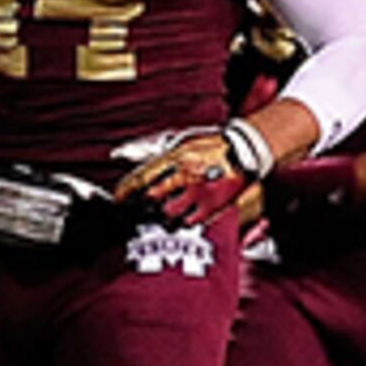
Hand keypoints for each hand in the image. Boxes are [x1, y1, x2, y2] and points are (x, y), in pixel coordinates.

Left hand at [110, 129, 241, 227]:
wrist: (246, 151)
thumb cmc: (214, 145)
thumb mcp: (184, 142)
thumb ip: (161, 155)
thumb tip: (136, 161)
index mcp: (177, 156)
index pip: (143, 176)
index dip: (126, 190)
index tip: (119, 198)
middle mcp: (186, 175)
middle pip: (152, 198)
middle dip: (141, 205)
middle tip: (138, 208)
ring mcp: (199, 193)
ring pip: (168, 213)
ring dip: (160, 214)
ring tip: (160, 212)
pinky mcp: (211, 207)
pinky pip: (189, 222)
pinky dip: (181, 221)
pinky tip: (180, 217)